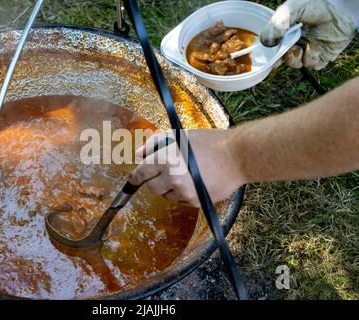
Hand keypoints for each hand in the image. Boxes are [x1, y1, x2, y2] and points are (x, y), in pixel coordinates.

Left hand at [128, 130, 245, 207]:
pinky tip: (193, 181)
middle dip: (153, 180)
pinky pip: (180, 200)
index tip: (133, 178)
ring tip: (182, 174)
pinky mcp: (195, 202)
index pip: (141, 173)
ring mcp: (184, 193)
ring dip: (168, 187)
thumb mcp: (178, 135)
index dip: (135, 176)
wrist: (236, 157)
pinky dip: (181, 193)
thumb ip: (154, 143)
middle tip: (163, 170)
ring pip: (165, 195)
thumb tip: (138, 155)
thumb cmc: (207, 142)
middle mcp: (173, 179)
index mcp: (166, 160)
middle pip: (151, 187)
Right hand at [260, 0, 356, 69]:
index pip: (273, 48)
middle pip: (282, 58)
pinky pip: (311, 65)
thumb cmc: (316, 4)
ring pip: (295, 64)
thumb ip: (276, 24)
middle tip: (290, 48)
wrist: (340, 8)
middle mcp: (295, 43)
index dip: (270, 54)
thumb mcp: (291, 9)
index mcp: (285, 33)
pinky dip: (311, 58)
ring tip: (302, 47)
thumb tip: (268, 42)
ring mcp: (307, 51)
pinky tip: (316, 47)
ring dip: (296, 57)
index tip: (271, 55)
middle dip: (284, 56)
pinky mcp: (321, 57)